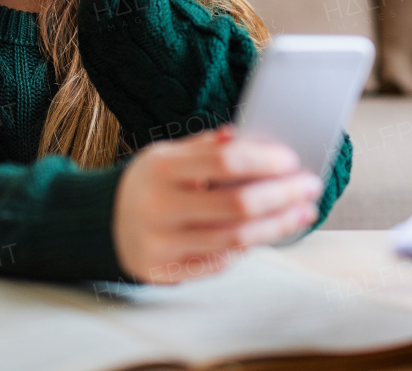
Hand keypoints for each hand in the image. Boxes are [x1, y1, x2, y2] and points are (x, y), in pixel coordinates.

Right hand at [111, 123, 323, 284]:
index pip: (224, 161)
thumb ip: (206, 147)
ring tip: (302, 212)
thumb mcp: (166, 155)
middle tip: (310, 187)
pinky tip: (267, 232)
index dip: (263, 160)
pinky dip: (248, 246)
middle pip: (237, 205)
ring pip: (236, 239)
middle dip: (283, 195)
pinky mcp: (167, 272)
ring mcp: (162, 244)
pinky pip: (221, 262)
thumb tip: (249, 138)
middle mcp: (159, 208)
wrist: (100, 224)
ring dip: (278, 226)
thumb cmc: (146, 184)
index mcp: (160, 169)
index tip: (291, 159)